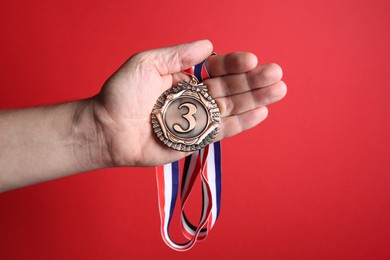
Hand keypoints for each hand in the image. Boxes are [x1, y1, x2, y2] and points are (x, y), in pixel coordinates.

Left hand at [92, 40, 285, 166]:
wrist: (106, 128)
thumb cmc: (121, 94)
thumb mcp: (146, 63)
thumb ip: (177, 55)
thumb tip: (208, 45)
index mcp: (184, 78)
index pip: (216, 69)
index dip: (234, 64)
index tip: (251, 59)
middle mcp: (194, 98)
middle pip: (230, 88)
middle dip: (254, 81)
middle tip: (277, 74)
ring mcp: (196, 120)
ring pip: (231, 108)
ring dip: (256, 99)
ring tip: (279, 90)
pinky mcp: (195, 141)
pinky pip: (222, 131)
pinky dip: (242, 123)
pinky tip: (261, 112)